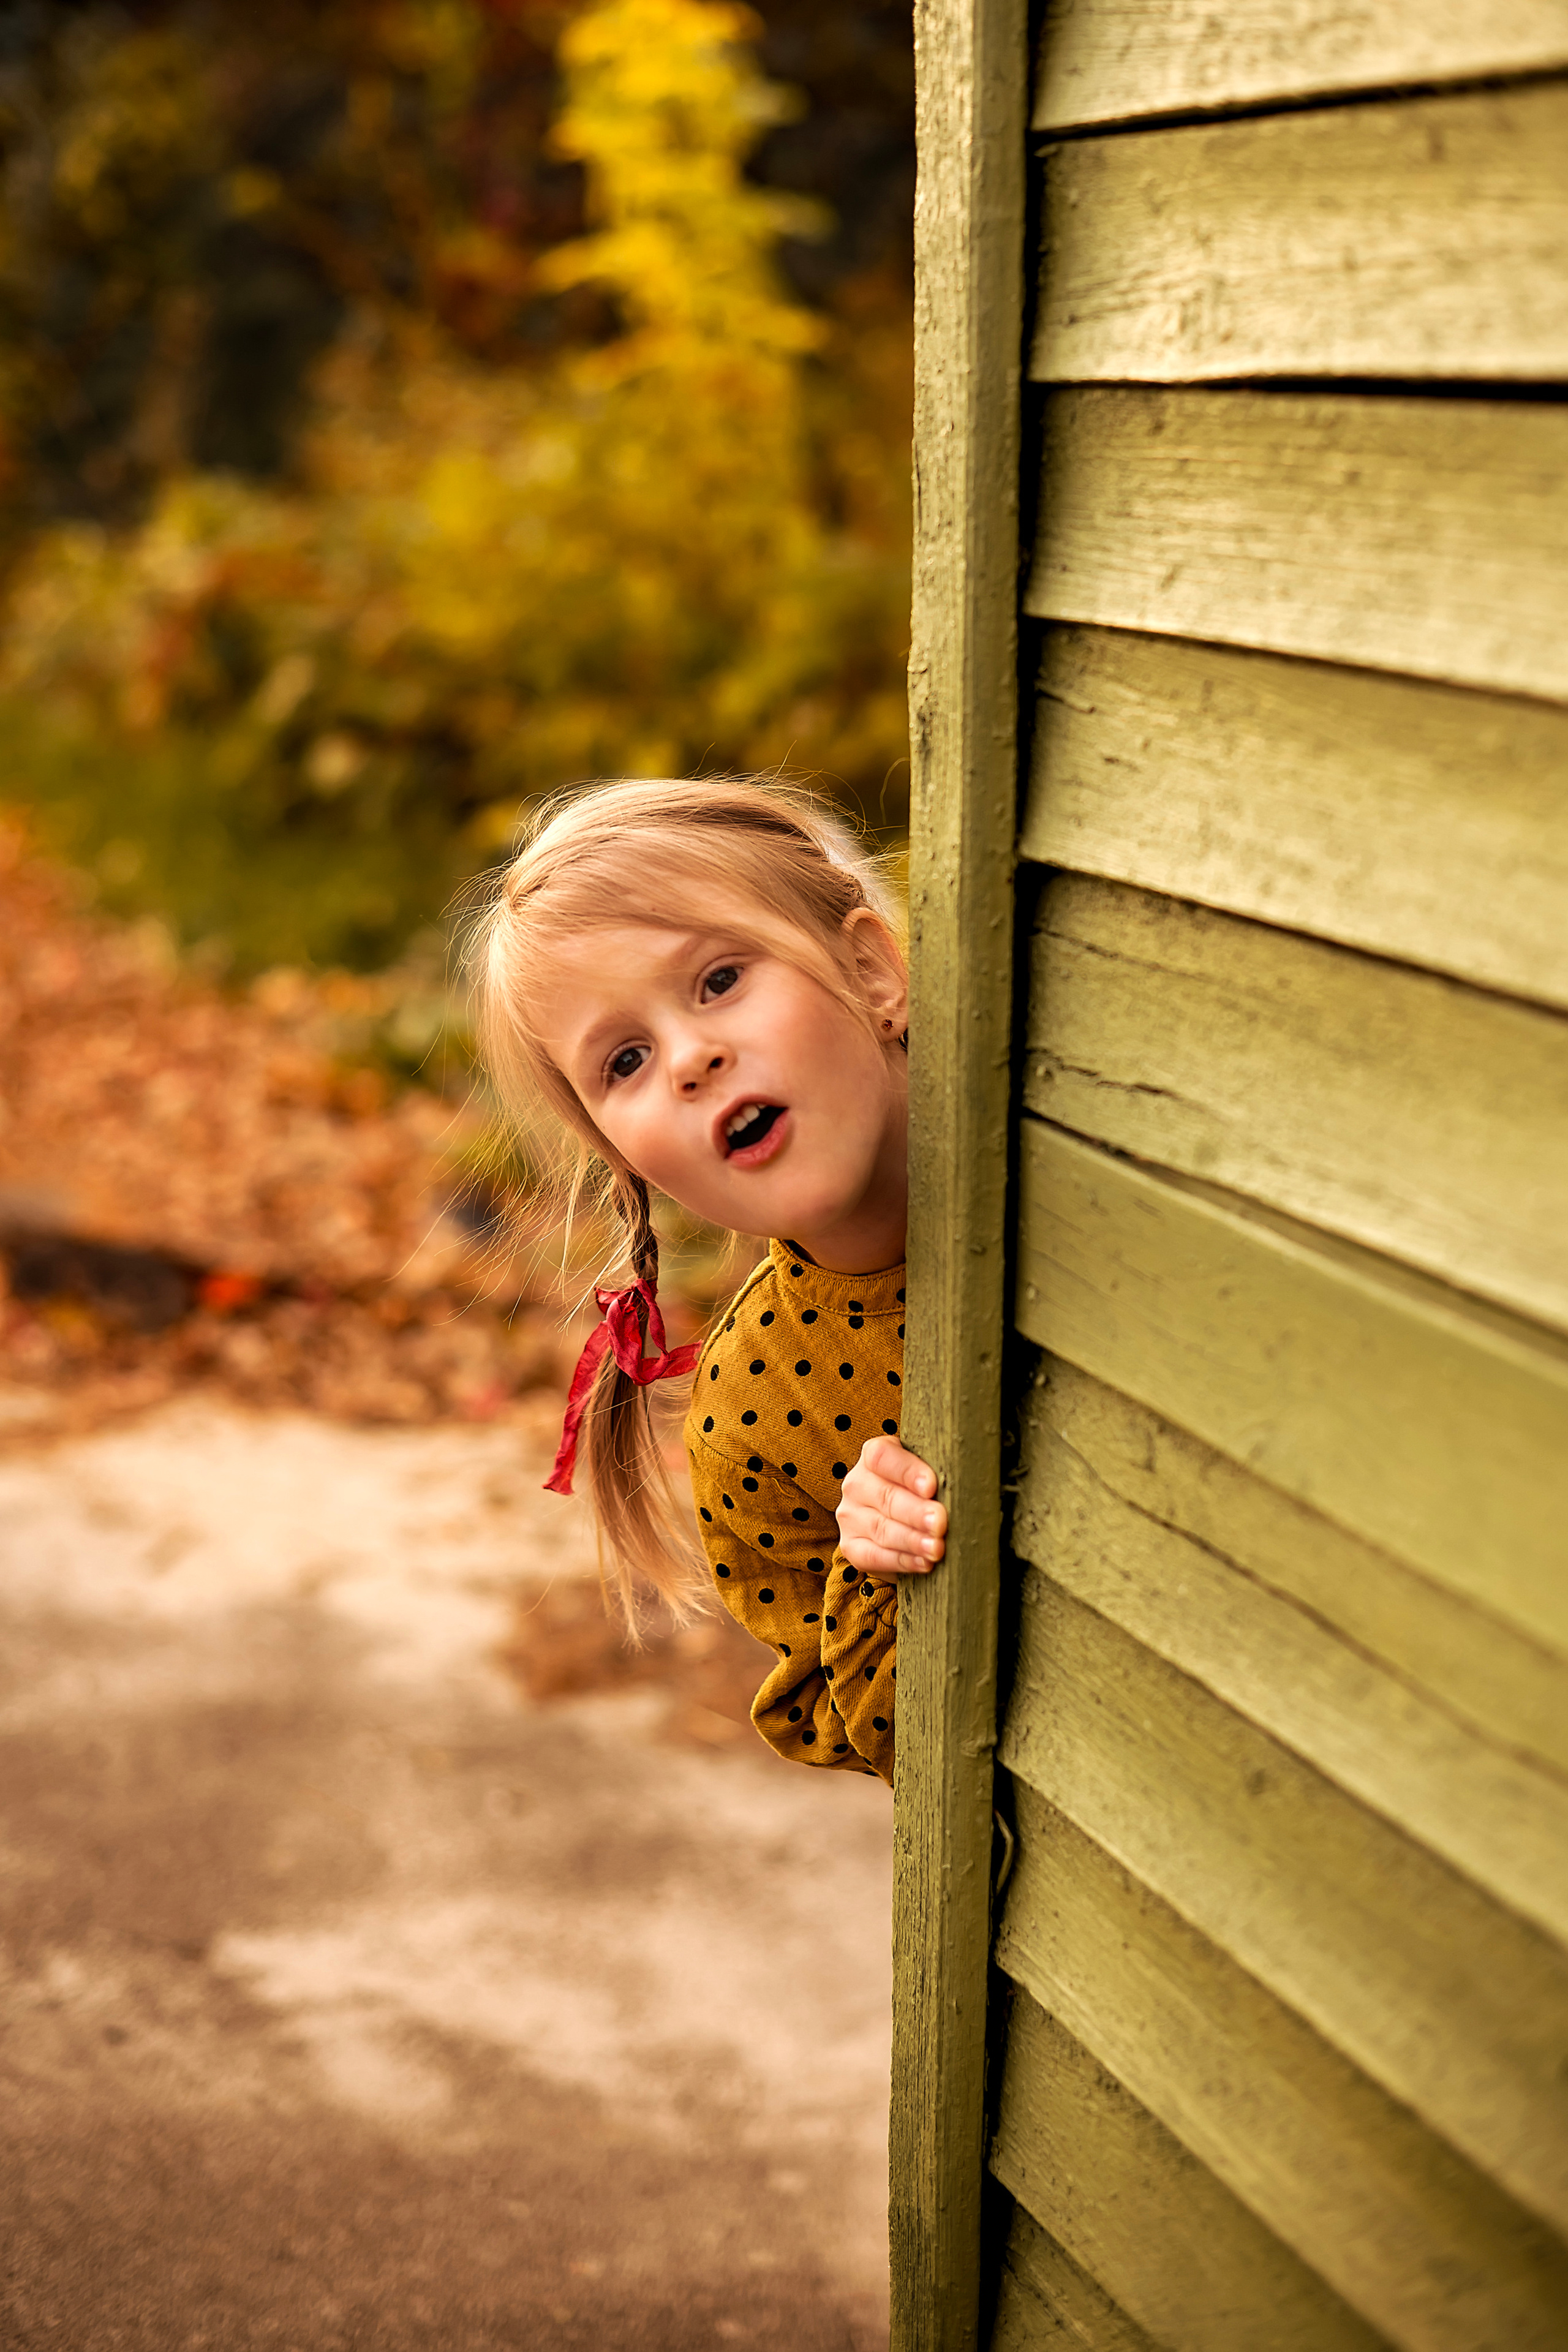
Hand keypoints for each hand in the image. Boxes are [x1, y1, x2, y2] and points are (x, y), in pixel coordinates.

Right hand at [836, 1436, 946, 1576]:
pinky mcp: (851, 1546)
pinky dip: (901, 1561)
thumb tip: (967, 1486)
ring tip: (937, 1548)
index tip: (931, 1486)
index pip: (883, 1457)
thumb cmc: (922, 1493)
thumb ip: (938, 1476)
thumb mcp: (927, 1476)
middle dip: (916, 1512)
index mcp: (874, 1456)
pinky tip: (923, 1563)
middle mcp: (857, 1483)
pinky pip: (874, 1556)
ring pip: (881, 1528)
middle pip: (886, 1496)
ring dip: (913, 1540)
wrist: (902, 1522)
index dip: (907, 1471)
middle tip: (940, 1522)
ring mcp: (850, 1516)